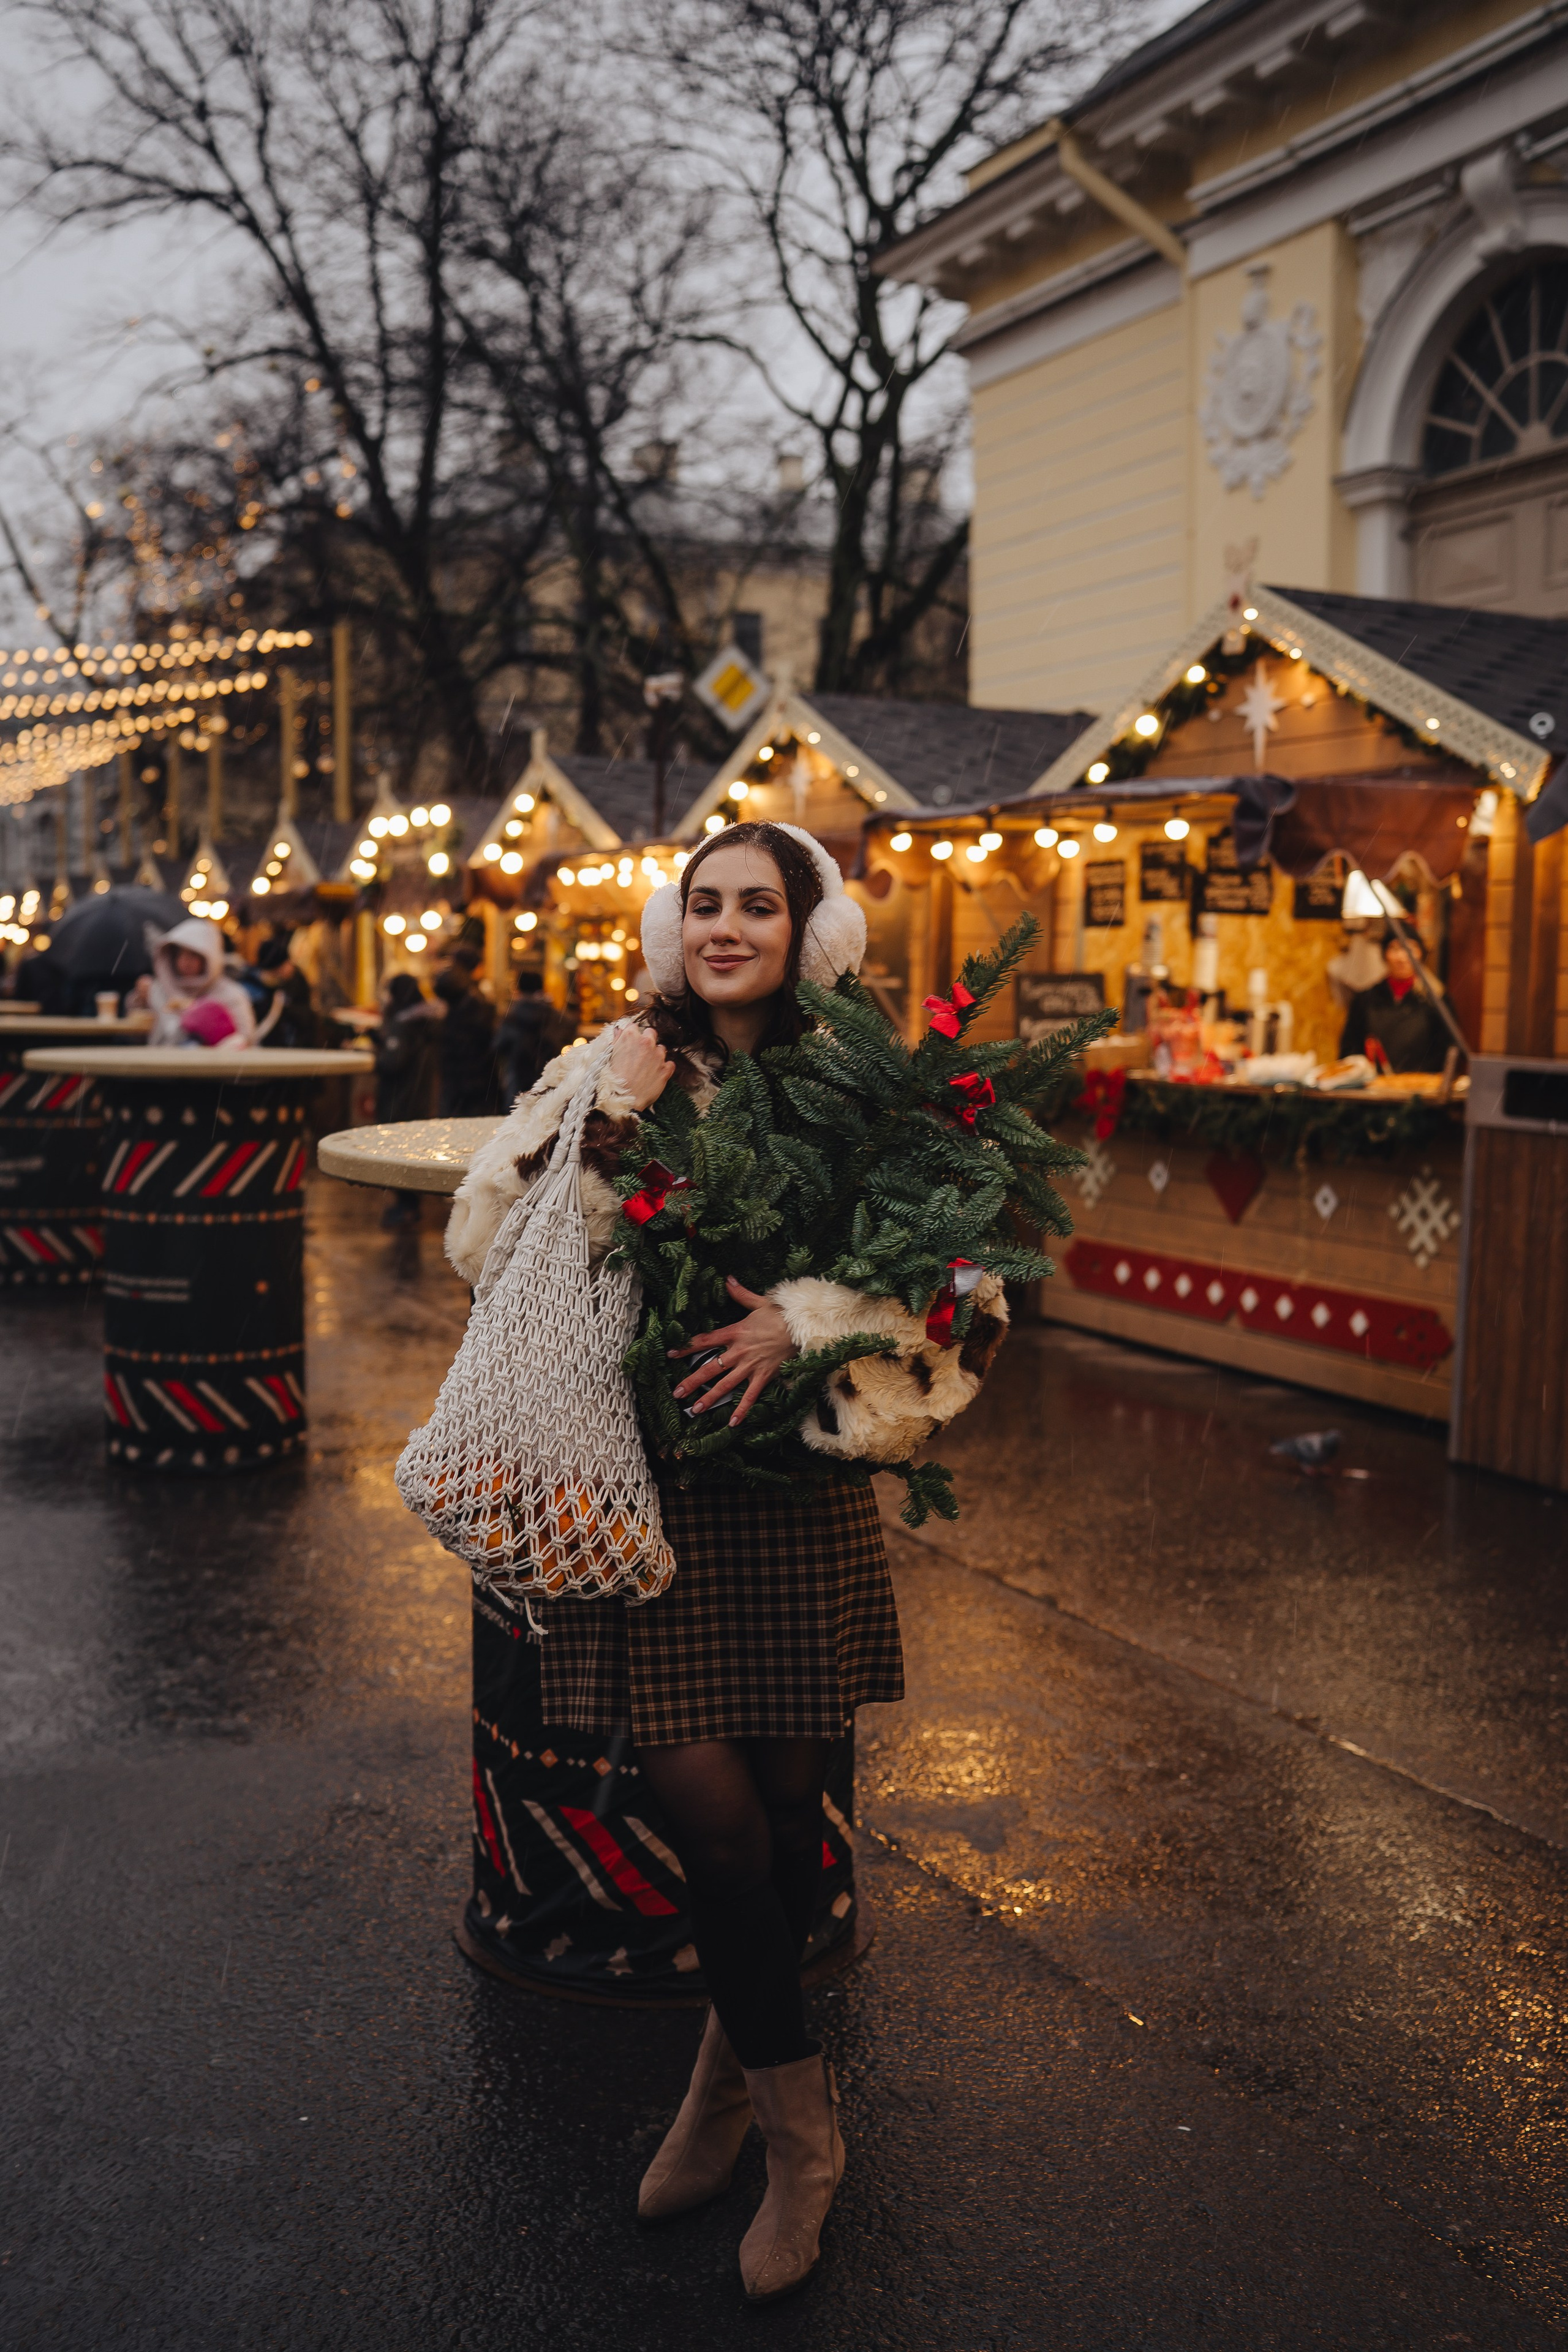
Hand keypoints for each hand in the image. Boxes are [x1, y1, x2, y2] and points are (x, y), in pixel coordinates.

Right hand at [610, 1023, 674, 1111]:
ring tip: (647, 1067)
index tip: (630, 1044)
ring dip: (656, 1055)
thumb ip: (617, 1041)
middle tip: (640, 1054)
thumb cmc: (612, 1079)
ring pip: (661, 1049)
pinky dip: (664, 1068)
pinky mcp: (666, 1069)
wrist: (622, 1100)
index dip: (632, 1036)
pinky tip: (655, 1075)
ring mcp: (658, 1055)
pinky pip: (670, 1064)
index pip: (634, 1027)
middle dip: (647, 1041)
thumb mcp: (610, 1056)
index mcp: (630, 1036)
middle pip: (651, 1033)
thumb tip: (619, 1030)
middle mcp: (646, 1042)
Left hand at [670, 1278, 795, 1426]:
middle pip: (710, 1368)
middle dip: (692, 1381)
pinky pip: (751, 1396)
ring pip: (725, 1385)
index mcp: (735, 1332)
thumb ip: (740, 1293)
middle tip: (677, 1393)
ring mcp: (750, 1366)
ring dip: (710, 1398)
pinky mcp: (764, 1376)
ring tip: (695, 1409)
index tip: (671, 1355)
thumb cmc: (781, 1315)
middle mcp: (738, 1352)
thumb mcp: (759, 1302)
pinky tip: (732, 1423)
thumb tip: (727, 1279)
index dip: (687, 1347)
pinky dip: (742, 1410)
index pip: (705, 1341)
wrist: (802, 1327)